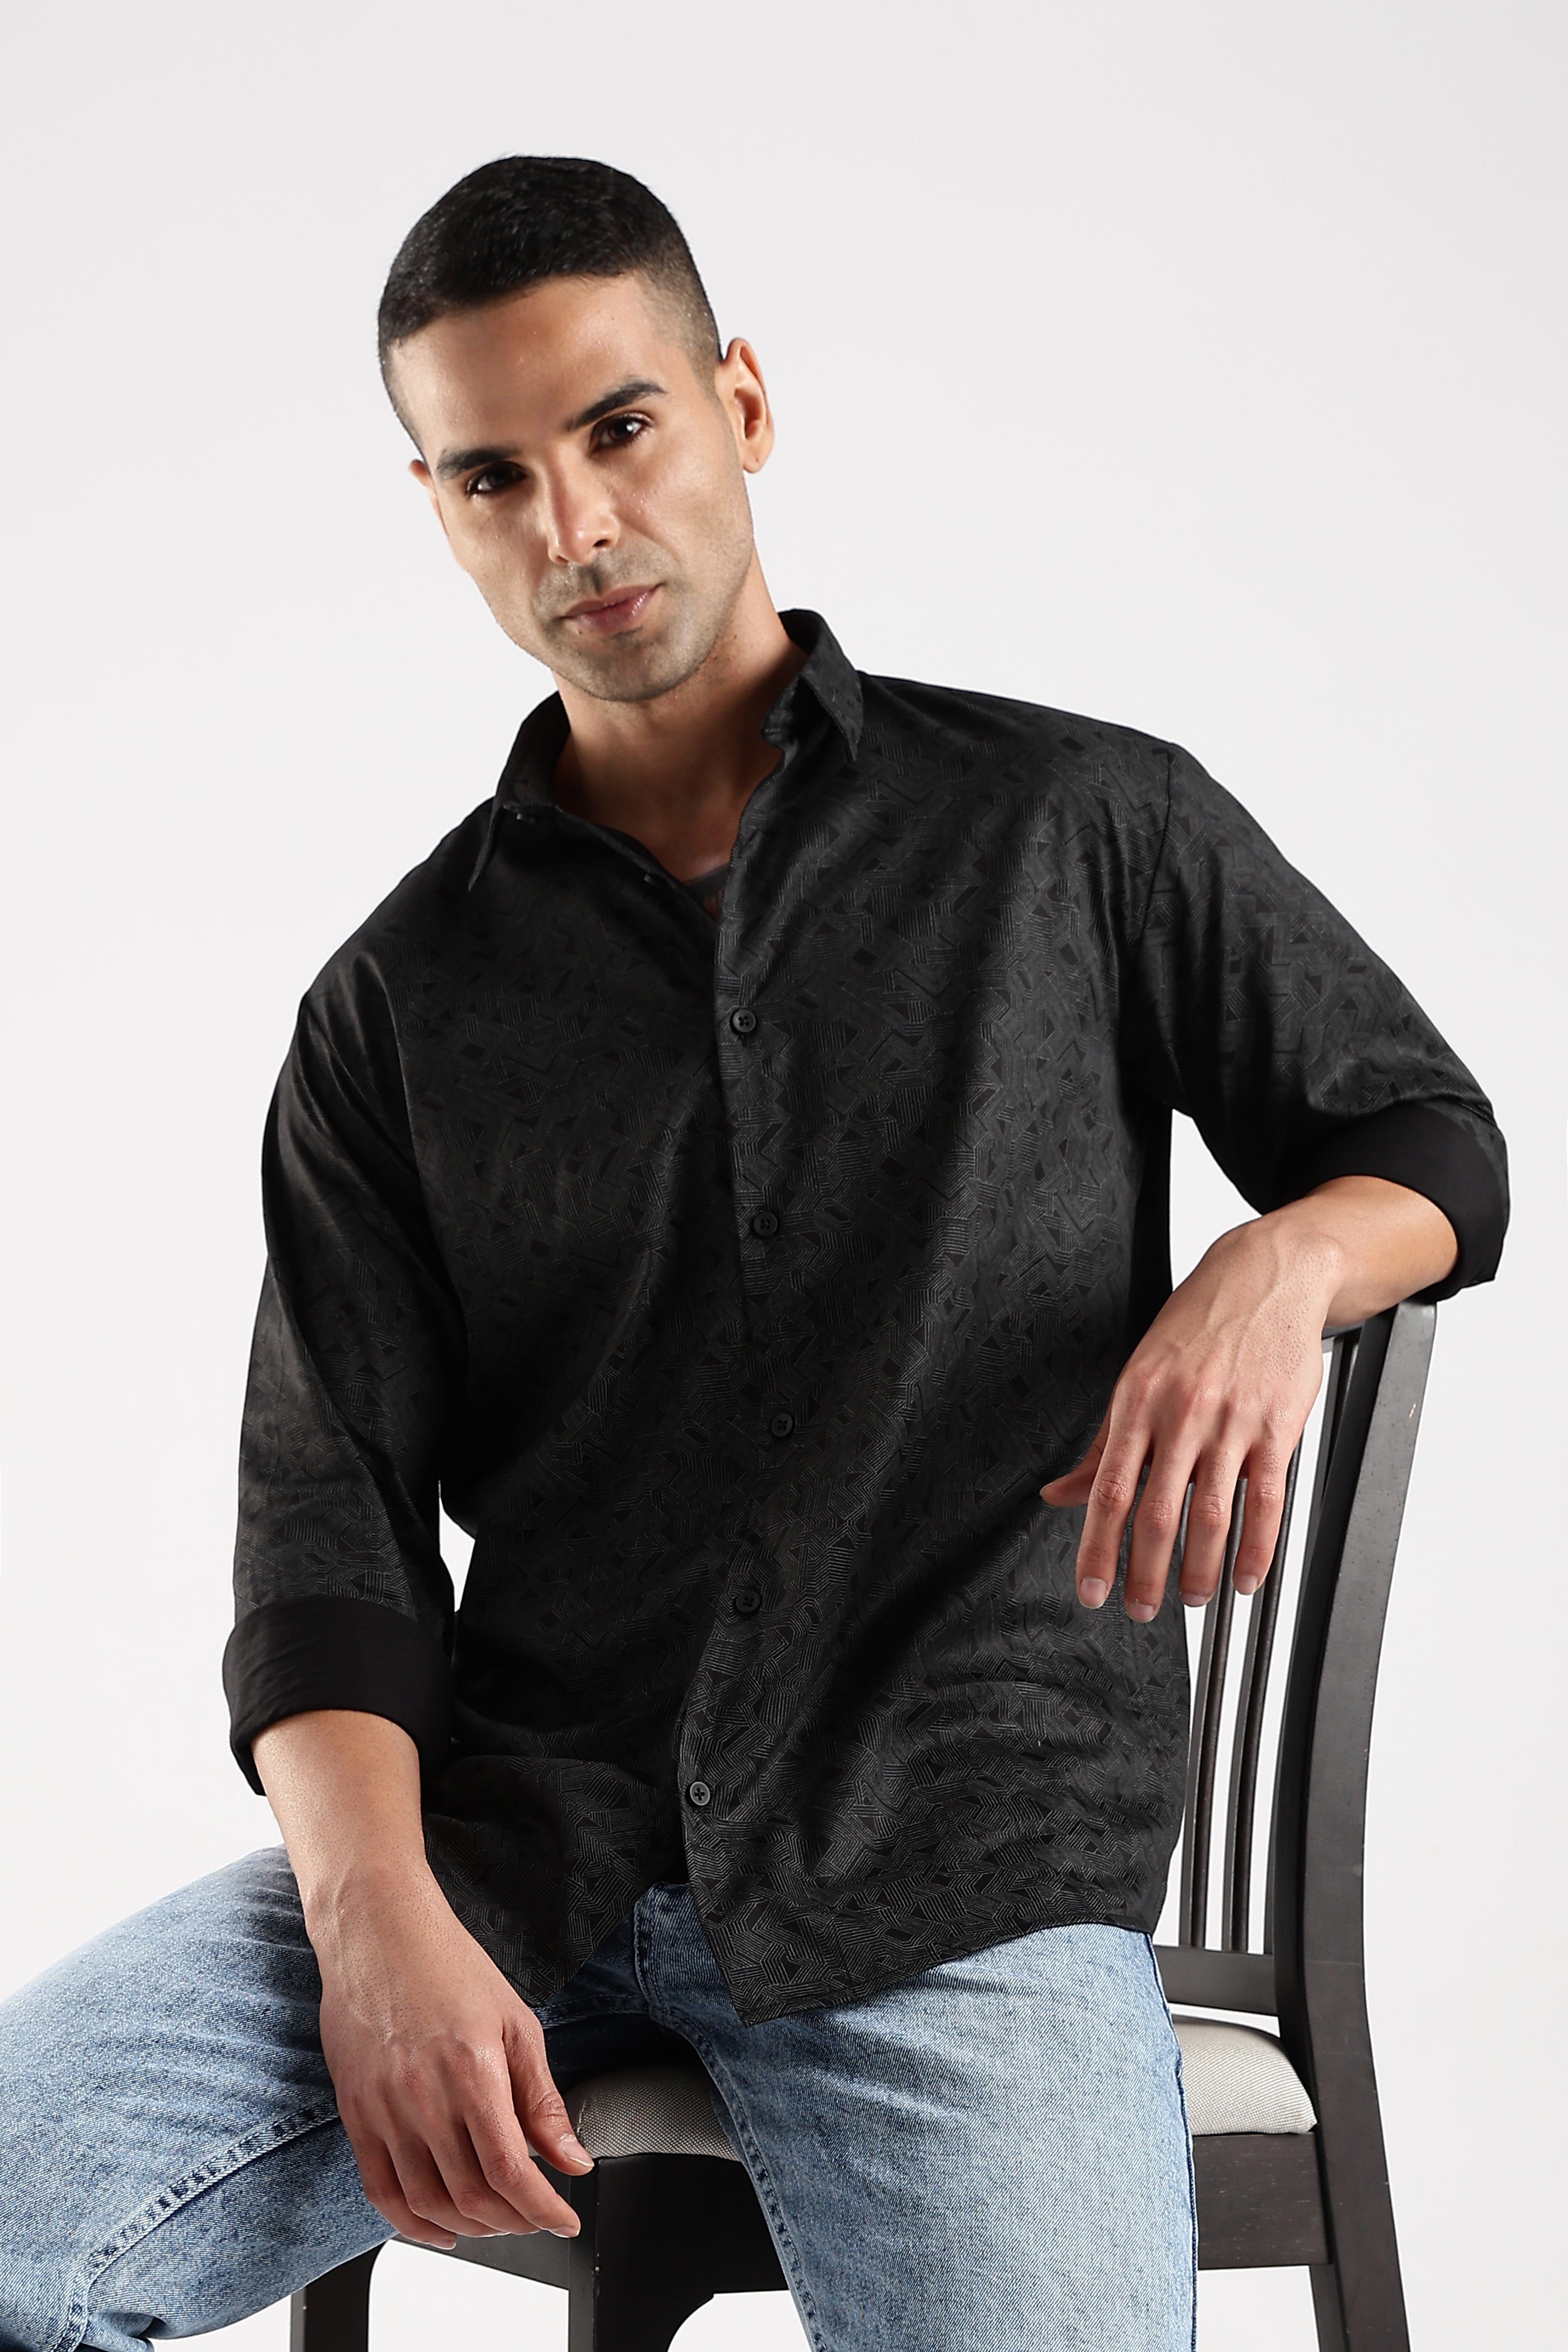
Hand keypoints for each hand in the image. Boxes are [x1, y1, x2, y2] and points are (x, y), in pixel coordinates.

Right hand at [314, 1865, 592, 2247]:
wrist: (378, 1930)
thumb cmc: (450, 1967)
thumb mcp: (516, 2024)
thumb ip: (543, 2101)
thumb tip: (574, 2159)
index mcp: (473, 2071)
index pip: (512, 2171)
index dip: (543, 2209)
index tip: (565, 2220)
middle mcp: (425, 2097)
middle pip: (472, 2195)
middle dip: (514, 2220)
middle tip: (536, 2215)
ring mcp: (383, 2109)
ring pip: (428, 2202)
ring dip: (469, 2227)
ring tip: (496, 2221)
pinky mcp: (355, 2113)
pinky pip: (380, 2191)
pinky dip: (412, 2223)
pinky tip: (441, 2226)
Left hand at [1038, 1178, 1454, 1619]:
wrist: (1266, 1277)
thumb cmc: (1197, 1327)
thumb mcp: (1137, 1376)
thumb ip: (1101, 1445)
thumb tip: (1058, 1494)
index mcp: (1137, 1402)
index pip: (1109, 1490)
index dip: (1097, 1547)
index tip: (1092, 1589)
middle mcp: (1180, 1413)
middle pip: (1157, 1511)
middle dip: (1146, 1572)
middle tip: (1141, 1610)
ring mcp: (1231, 1421)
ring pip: (1212, 1512)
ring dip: (1202, 1569)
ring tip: (1194, 1599)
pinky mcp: (1278, 1426)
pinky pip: (1267, 1499)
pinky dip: (1258, 1547)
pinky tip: (1248, 1576)